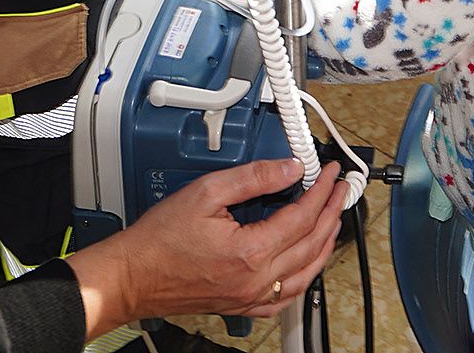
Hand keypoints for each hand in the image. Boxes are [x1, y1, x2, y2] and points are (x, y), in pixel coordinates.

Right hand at [82, 159, 346, 321]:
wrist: (132, 276)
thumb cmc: (159, 241)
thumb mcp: (206, 192)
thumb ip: (253, 178)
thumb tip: (288, 169)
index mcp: (251, 252)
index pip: (303, 216)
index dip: (322, 191)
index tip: (330, 174)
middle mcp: (256, 280)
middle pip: (312, 244)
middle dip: (332, 213)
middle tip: (340, 190)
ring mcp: (250, 297)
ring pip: (307, 274)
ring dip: (325, 244)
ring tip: (333, 219)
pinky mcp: (241, 305)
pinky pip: (286, 296)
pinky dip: (305, 276)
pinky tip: (307, 262)